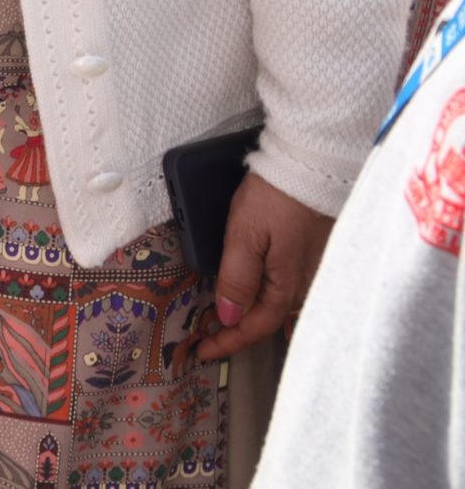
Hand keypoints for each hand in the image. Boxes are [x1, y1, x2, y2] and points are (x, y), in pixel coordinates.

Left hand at [195, 171, 331, 359]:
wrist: (309, 166)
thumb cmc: (276, 197)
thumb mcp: (246, 236)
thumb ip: (238, 278)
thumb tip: (229, 316)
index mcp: (287, 286)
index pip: (255, 327)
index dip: (228, 341)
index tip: (202, 351)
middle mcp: (305, 286)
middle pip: (269, 321)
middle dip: (239, 333)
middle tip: (209, 339)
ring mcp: (313, 271)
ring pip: (280, 307)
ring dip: (252, 317)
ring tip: (225, 322)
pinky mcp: (314, 256)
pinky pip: (289, 289)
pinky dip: (267, 299)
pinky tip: (256, 297)